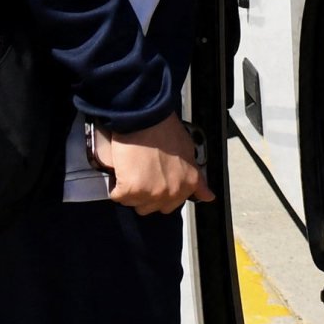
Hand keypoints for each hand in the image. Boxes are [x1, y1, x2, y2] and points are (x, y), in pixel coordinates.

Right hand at [90, 113, 207, 214]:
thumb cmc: (165, 129)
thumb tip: (208, 197)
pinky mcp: (131, 189)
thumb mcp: (189, 153)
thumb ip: (197, 178)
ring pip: (132, 203)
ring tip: (131, 169)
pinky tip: (122, 169)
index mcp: (188, 185)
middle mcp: (172, 193)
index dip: (157, 191)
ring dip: (128, 190)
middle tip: (140, 172)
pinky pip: (117, 196)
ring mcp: (151, 193)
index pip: (169, 205)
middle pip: (150, 207)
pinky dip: (115, 185)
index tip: (152, 179)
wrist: (146, 116)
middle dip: (143, 193)